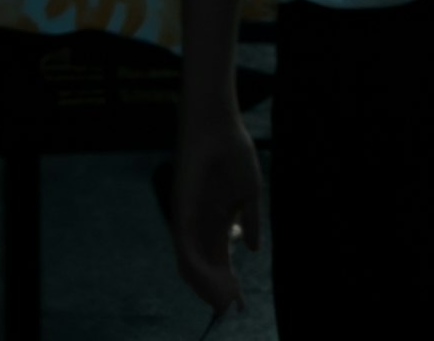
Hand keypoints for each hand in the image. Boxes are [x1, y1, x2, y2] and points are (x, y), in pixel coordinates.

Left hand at [167, 107, 263, 311]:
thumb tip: (253, 250)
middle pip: (205, 266)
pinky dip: (196, 267)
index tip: (241, 304)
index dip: (229, 283)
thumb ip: (251, 222)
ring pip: (191, 262)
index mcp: (218, 220)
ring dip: (207, 285)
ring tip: (223, 301)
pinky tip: (211, 282)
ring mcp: (189, 217)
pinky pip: (183, 245)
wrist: (219, 126)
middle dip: (218, 290)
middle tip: (232, 308)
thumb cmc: (234, 153)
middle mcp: (200, 223)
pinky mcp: (180, 209)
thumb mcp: (249, 195)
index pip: (221, 260)